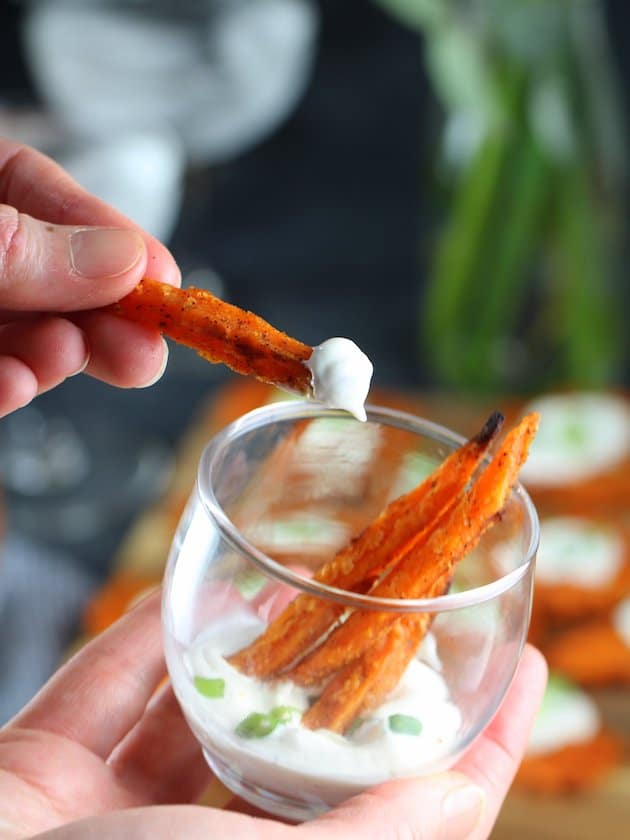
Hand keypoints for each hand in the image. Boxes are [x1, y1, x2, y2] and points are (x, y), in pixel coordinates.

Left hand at [0, 139, 180, 416]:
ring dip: (53, 353)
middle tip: (144, 351)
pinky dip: (6, 386)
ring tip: (71, 358)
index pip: (36, 188)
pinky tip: (17, 386)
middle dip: (98, 314)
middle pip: (43, 273)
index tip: (161, 275)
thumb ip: (23, 245)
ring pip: (19, 331)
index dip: (106, 232)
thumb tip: (126, 260)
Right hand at [0, 591, 545, 839]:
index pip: (410, 818)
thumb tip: (469, 792)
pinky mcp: (62, 772)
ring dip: (255, 648)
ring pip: (213, 713)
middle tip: (409, 608)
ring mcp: (126, 818)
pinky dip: (154, 636)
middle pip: (311, 755)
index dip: (481, 751)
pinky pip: (117, 687)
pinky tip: (195, 585)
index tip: (530, 671)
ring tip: (307, 581)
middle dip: (358, 680)